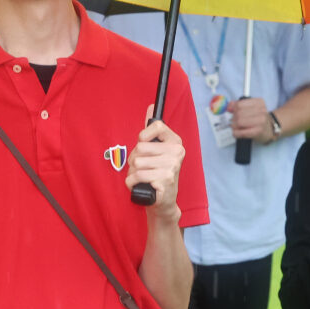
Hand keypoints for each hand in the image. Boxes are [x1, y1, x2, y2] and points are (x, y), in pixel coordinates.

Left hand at [125, 105, 183, 219]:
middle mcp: (177, 152)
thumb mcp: (155, 150)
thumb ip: (152, 130)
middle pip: (140, 148)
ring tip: (142, 178)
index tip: (143, 144)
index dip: (143, 136)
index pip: (157, 126)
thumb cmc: (156, 173)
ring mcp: (172, 166)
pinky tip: (141, 186)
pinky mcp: (165, 180)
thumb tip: (150, 107)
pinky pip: (136, 176)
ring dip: (132, 173)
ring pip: (136, 163)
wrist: (163, 201)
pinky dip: (131, 183)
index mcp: (175, 142)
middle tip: (143, 168)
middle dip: (134, 160)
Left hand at [229, 96, 273, 143]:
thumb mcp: (250, 108)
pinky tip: (238, 133)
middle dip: (234, 118)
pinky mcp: (258, 131)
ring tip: (238, 127)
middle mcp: (261, 110)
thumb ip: (237, 105)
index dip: (233, 110)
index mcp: (259, 102)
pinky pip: (240, 132)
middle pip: (238, 113)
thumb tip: (228, 107)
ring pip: (238, 122)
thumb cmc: (257, 118)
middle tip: (236, 121)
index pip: (239, 104)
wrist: (270, 129)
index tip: (234, 113)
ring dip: (234, 126)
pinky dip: (236, 133)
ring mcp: (260, 121)